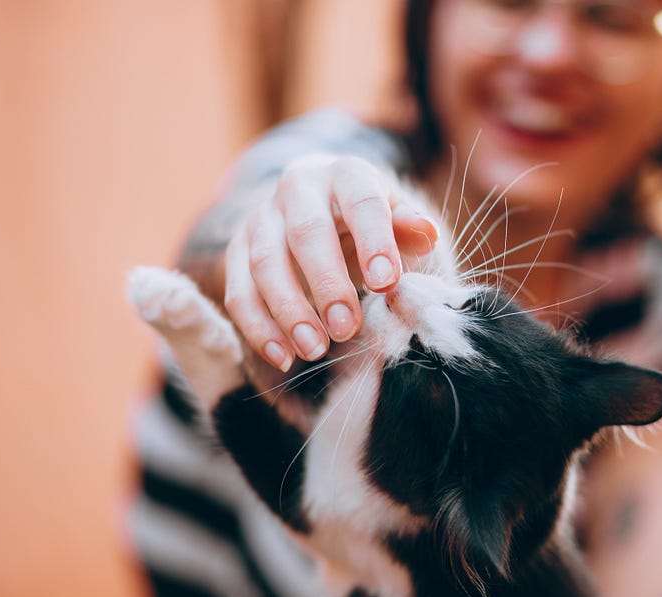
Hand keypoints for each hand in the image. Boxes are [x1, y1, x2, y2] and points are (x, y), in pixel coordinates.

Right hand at [223, 154, 437, 370]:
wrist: (317, 212)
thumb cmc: (366, 225)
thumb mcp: (394, 221)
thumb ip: (408, 228)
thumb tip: (425, 233)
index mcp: (345, 175)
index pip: (361, 201)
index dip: (374, 241)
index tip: (386, 284)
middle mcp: (297, 189)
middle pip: (307, 234)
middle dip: (327, 284)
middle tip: (347, 328)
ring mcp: (261, 219)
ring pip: (265, 263)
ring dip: (289, 311)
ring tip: (315, 349)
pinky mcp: (236, 251)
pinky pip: (239, 291)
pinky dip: (258, 327)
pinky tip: (283, 356)